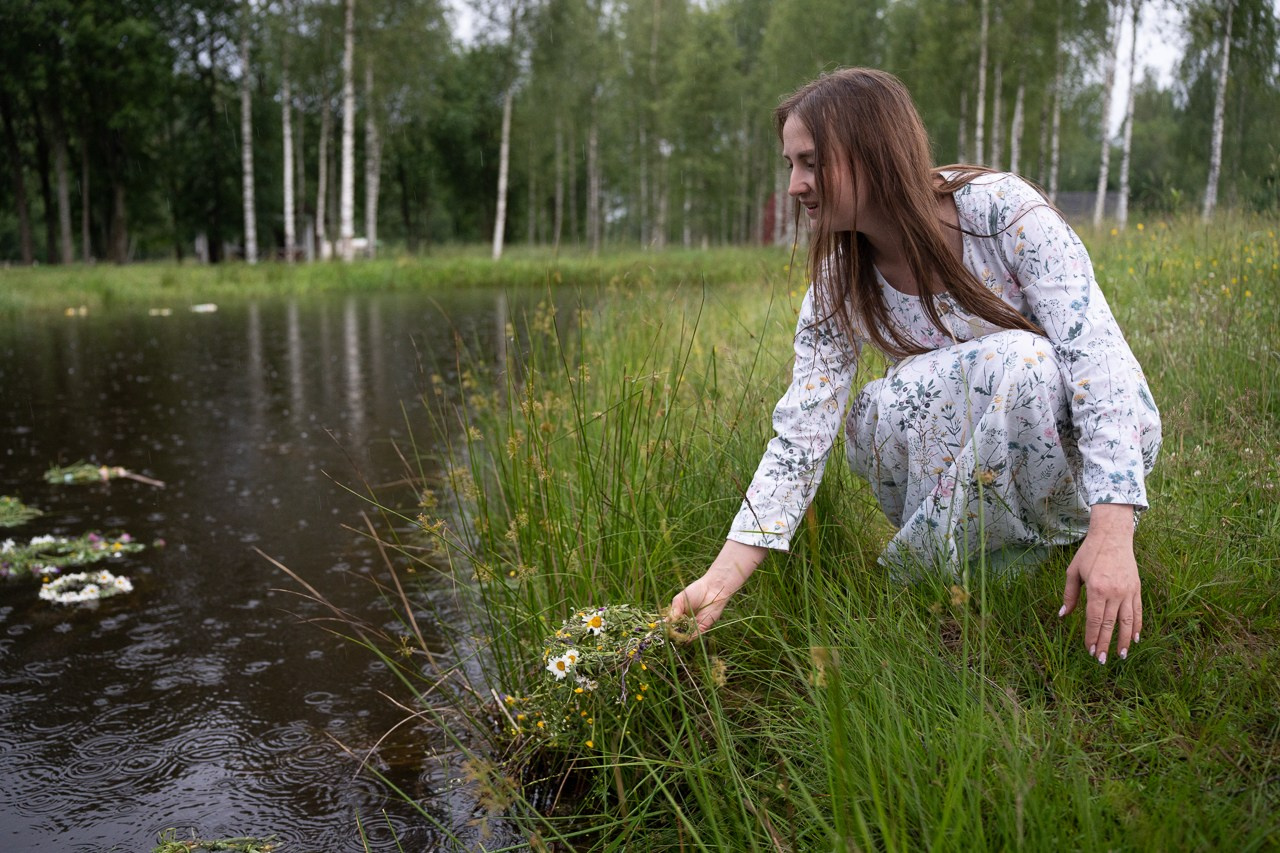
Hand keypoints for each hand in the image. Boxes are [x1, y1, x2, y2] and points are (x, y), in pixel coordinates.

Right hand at [668, 540, 767, 635]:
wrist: (712, 589)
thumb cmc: (695, 591)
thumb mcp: (680, 600)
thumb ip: (673, 611)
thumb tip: (666, 623)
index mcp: (678, 615)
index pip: (670, 624)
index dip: (665, 627)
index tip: (660, 629)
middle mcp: (685, 622)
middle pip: (676, 632)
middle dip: (671, 634)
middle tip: (667, 634)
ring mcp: (693, 626)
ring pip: (684, 636)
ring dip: (679, 637)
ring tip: (674, 635)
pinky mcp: (702, 628)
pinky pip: (694, 636)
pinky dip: (688, 637)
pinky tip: (683, 636)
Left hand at [1059, 504, 1141, 663]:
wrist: (1112, 536)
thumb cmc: (1089, 553)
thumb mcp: (1073, 572)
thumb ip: (1069, 595)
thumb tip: (1062, 615)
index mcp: (1096, 588)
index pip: (1094, 620)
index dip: (1092, 637)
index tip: (1090, 650)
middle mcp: (1114, 592)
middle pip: (1110, 624)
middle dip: (1105, 644)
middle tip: (1102, 660)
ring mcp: (1128, 591)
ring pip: (1128, 621)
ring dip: (1124, 640)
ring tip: (1120, 655)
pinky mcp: (1137, 588)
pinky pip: (1138, 611)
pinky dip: (1138, 626)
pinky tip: (1135, 638)